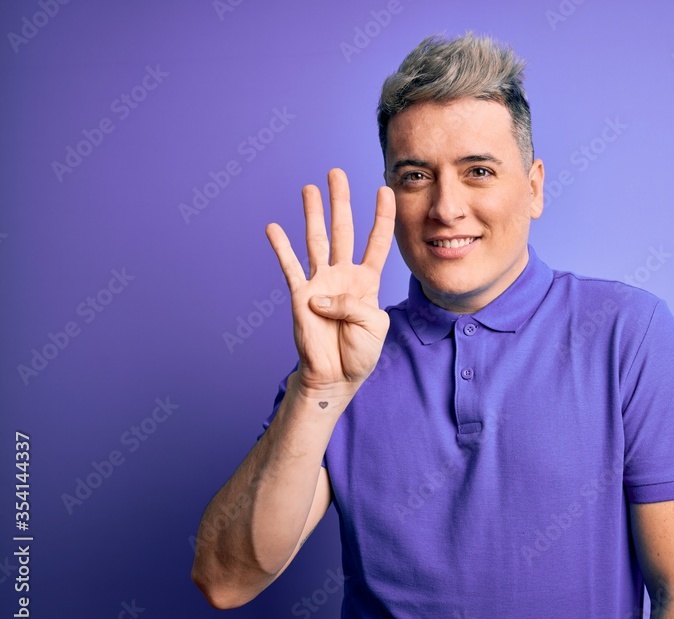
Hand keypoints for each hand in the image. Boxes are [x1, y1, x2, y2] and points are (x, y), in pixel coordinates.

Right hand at [265, 168, 394, 393]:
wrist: (336, 376)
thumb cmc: (360, 352)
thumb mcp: (374, 326)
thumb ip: (355, 306)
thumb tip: (322, 295)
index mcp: (367, 281)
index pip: (377, 242)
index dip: (382, 217)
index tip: (385, 189)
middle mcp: (343, 275)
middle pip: (343, 230)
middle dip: (340, 201)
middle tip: (336, 173)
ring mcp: (320, 282)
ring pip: (316, 240)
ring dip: (312, 214)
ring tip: (309, 188)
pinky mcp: (301, 296)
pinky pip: (290, 268)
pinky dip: (282, 248)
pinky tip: (274, 228)